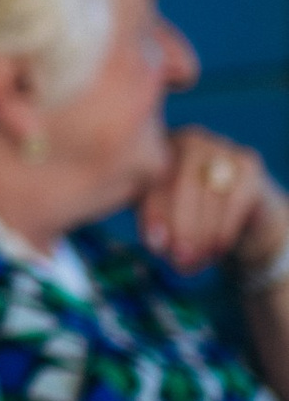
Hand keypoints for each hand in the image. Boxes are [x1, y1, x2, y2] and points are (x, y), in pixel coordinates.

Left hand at [139, 124, 288, 282]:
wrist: (236, 213)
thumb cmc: (187, 214)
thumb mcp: (163, 215)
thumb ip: (153, 223)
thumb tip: (157, 243)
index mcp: (158, 147)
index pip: (153, 177)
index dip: (155, 213)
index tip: (155, 246)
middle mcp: (190, 139)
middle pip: (183, 184)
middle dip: (181, 227)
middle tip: (180, 259)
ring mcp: (222, 147)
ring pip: (210, 194)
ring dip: (203, 235)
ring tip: (195, 261)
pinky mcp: (248, 164)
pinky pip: (235, 199)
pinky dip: (224, 229)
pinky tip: (217, 249)